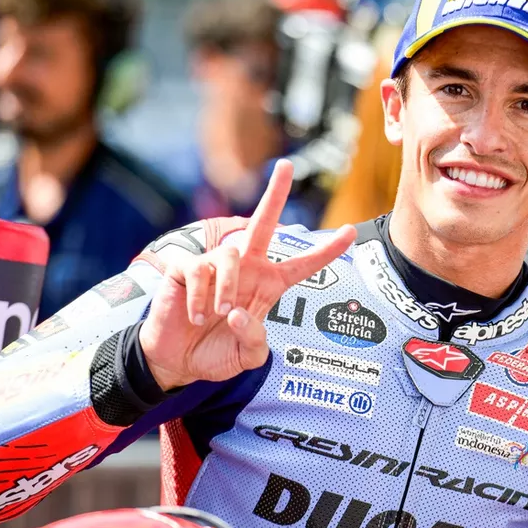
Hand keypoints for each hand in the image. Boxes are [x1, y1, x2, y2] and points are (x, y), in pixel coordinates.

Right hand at [139, 159, 355, 389]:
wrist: (176, 362)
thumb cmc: (216, 354)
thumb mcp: (246, 358)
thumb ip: (253, 341)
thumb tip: (236, 312)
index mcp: (267, 286)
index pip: (302, 266)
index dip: (326, 251)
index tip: (351, 234)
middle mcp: (244, 269)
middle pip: (264, 224)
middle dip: (275, 193)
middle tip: (286, 165)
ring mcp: (214, 266)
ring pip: (231, 254)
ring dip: (228, 287)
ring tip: (219, 313)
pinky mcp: (186, 268)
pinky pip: (199, 270)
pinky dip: (200, 296)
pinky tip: (195, 316)